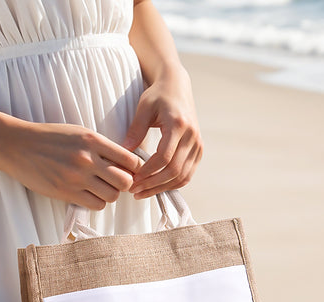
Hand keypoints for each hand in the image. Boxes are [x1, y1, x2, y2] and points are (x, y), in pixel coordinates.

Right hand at [0, 121, 142, 209]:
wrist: (16, 145)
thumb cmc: (48, 138)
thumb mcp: (78, 133)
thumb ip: (101, 147)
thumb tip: (126, 163)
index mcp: (93, 140)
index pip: (130, 159)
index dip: (134, 168)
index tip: (129, 171)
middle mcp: (88, 159)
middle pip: (126, 181)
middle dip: (124, 184)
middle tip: (115, 182)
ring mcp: (77, 177)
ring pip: (112, 196)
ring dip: (109, 194)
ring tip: (99, 188)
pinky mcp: (66, 192)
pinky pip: (95, 205)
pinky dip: (96, 202)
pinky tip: (88, 194)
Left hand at [122, 67, 203, 198]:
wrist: (177, 87)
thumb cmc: (157, 96)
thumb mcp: (143, 108)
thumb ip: (135, 130)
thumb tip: (124, 153)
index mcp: (178, 124)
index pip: (164, 157)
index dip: (148, 172)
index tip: (133, 179)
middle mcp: (192, 136)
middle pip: (174, 170)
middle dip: (153, 184)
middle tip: (134, 191)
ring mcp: (198, 144)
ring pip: (182, 176)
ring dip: (162, 188)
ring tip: (142, 193)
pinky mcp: (198, 150)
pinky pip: (187, 174)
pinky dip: (172, 184)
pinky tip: (156, 187)